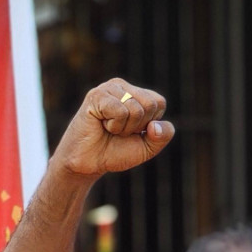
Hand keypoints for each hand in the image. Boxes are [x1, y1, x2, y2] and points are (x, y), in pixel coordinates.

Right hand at [51, 80, 173, 180]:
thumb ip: (164, 135)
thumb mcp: (147, 147)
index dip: (149, 125)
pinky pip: (120, 111)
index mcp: (136, 93)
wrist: (88, 164)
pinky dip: (114, 126)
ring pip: (136, 109)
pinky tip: (101, 125)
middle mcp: (122, 86)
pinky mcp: (96, 96)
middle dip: (137, 126)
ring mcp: (108, 88)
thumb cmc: (115, 152)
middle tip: (118, 131)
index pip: (159, 103)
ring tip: (109, 129)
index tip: (131, 132)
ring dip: (123, 128)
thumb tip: (154, 126)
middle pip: (150, 105)